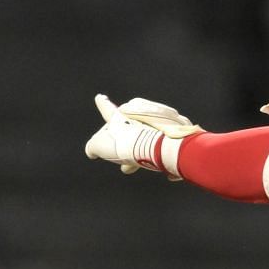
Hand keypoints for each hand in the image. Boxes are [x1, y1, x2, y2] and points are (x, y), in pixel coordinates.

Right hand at [85, 94, 202, 178]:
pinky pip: (166, 140)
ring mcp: (160, 119)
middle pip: (131, 128)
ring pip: (149, 136)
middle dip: (127, 145)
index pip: (108, 110)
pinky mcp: (176, 128)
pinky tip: (166, 171)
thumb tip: (91, 150)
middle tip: (125, 164)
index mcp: (122, 115)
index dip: (102, 105)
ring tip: (144, 164)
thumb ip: (93, 146)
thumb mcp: (100, 145)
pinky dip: (163, 153)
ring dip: (144, 151)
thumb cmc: (127, 144)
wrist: (158, 145)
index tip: (99, 97)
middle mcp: (141, 113)